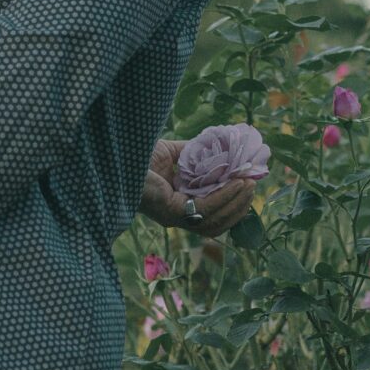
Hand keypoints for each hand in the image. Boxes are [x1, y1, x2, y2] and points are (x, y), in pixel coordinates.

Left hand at [141, 138, 257, 238]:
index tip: (248, 187)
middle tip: (253, 186)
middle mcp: (176, 216)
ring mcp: (173, 217)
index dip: (232, 204)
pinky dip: (225, 197)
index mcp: (177, 205)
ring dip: (236, 203)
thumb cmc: (137, 153)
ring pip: (215, 220)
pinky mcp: (171, 212)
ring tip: (249, 184)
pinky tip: (237, 183)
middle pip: (217, 223)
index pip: (211, 214)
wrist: (115, 153)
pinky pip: (206, 209)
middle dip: (239, 207)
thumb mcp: (172, 152)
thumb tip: (219, 146)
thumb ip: (194, 152)